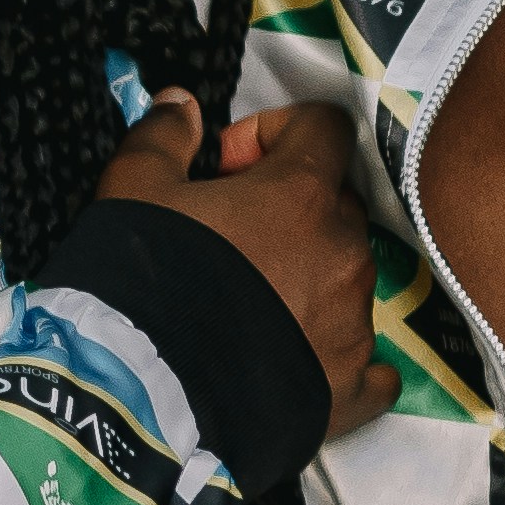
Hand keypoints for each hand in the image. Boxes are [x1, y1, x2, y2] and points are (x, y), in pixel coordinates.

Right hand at [101, 87, 386, 442]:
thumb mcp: (132, 187)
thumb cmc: (139, 280)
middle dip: (289, 209)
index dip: (277, 133)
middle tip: (231, 238)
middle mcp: (345, 253)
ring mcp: (355, 325)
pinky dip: (341, 357)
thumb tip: (183, 105)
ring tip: (247, 307)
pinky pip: (372, 368)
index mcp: (302, 194)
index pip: (325, 127)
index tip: (231, 166)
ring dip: (308, 277)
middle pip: (336, 204)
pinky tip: (304, 361)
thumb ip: (164, 135)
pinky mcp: (350, 389)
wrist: (143, 398)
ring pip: (348, 278)